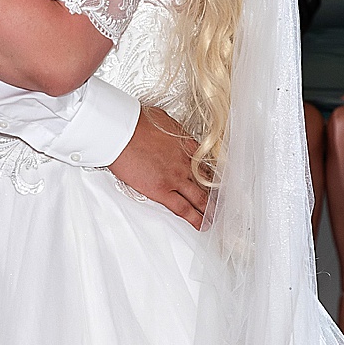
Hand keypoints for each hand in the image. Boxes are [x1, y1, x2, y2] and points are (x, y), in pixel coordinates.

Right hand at [109, 105, 208, 229]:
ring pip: (199, 197)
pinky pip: (183, 209)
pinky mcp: (162, 191)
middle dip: (215, 193)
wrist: (122, 131)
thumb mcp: (164, 121)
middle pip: (207, 181)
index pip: (206, 163)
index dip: (213, 173)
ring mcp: (176, 178)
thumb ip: (174, 133)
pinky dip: (194, 218)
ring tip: (214, 216)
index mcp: (187, 144)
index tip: (216, 180)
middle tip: (221, 201)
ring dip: (209, 209)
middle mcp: (185, 162)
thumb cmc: (137, 122)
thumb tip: (174, 134)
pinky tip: (201, 224)